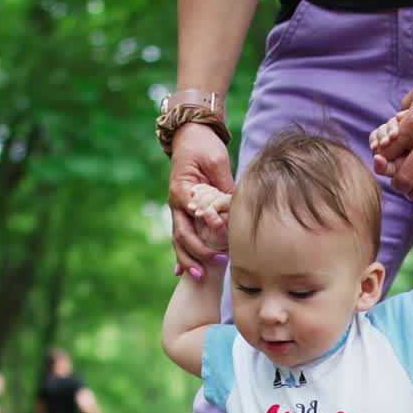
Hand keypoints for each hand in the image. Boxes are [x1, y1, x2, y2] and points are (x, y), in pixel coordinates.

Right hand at [168, 122, 234, 279]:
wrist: (190, 136)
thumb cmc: (204, 146)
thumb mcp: (217, 161)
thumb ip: (223, 185)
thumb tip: (236, 207)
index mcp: (182, 191)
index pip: (191, 217)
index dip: (204, 233)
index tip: (220, 245)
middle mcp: (176, 203)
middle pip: (182, 235)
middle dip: (195, 254)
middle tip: (210, 268)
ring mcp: (178, 210)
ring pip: (179, 240)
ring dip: (187, 260)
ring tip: (199, 276)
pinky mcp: (184, 213)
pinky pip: (181, 236)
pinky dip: (182, 254)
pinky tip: (182, 273)